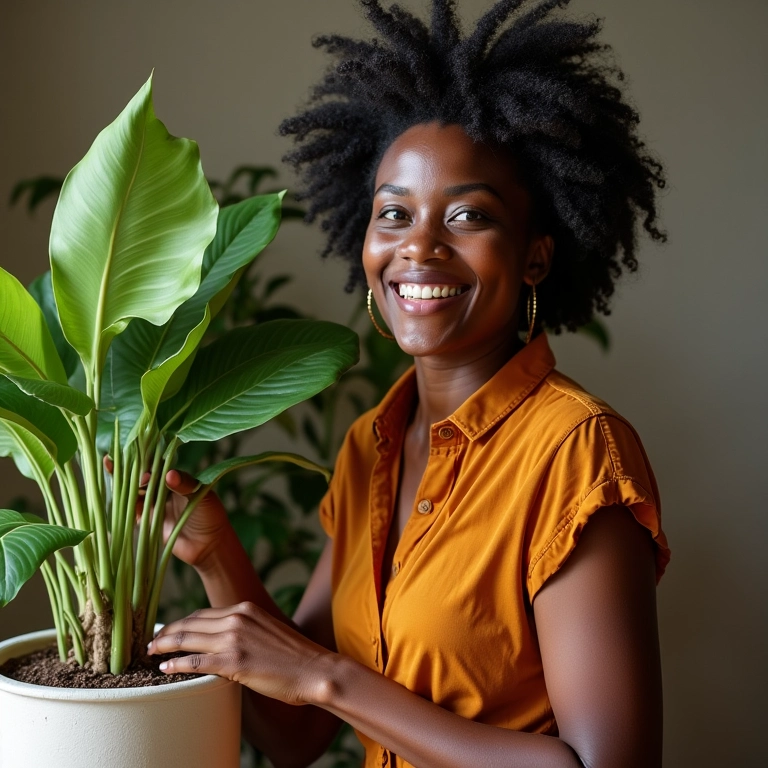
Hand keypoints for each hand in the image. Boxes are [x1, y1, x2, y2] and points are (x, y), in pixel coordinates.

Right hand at [104, 458, 231, 568]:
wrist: (209, 545)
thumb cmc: (210, 516)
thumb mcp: (202, 496)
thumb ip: (186, 484)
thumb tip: (168, 475)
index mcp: (175, 478)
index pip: (157, 465)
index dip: (145, 461)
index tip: (136, 460)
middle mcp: (162, 489)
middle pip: (141, 476)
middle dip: (127, 469)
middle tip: (112, 462)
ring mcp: (154, 505)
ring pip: (134, 491)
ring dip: (122, 484)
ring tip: (110, 474)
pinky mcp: (148, 521)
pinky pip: (132, 511)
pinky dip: (123, 504)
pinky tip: (114, 497)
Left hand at [147, 602, 332, 704]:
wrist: (313, 669)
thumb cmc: (293, 657)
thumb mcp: (267, 631)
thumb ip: (244, 631)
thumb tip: (222, 643)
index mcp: (245, 609)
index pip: (203, 613)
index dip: (182, 622)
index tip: (168, 630)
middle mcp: (237, 618)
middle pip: (190, 622)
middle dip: (167, 632)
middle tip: (151, 642)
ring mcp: (234, 639)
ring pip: (187, 639)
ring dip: (165, 646)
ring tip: (152, 653)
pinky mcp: (233, 662)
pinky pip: (195, 661)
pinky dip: (176, 664)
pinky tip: (165, 669)